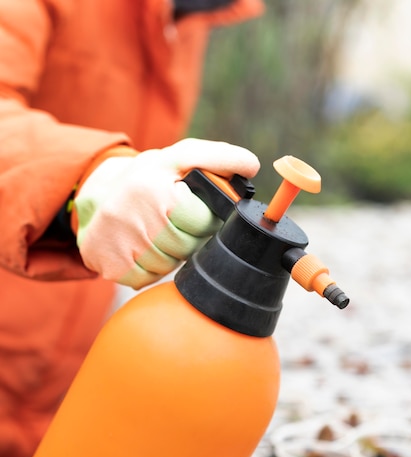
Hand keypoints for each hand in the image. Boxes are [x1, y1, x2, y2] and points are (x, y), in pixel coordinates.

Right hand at [73, 138, 259, 288]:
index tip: (192, 209)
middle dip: (188, 236)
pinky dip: (150, 267)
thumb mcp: (176, 158)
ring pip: (170, 265)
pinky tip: (141, 247)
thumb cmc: (144, 179)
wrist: (93, 199)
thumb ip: (217, 157)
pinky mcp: (114, 268)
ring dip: (170, 253)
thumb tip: (252, 165)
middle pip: (189, 246)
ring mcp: (123, 248)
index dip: (203, 217)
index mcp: (155, 191)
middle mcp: (135, 220)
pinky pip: (149, 278)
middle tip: (173, 221)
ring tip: (155, 232)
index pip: (203, 221)